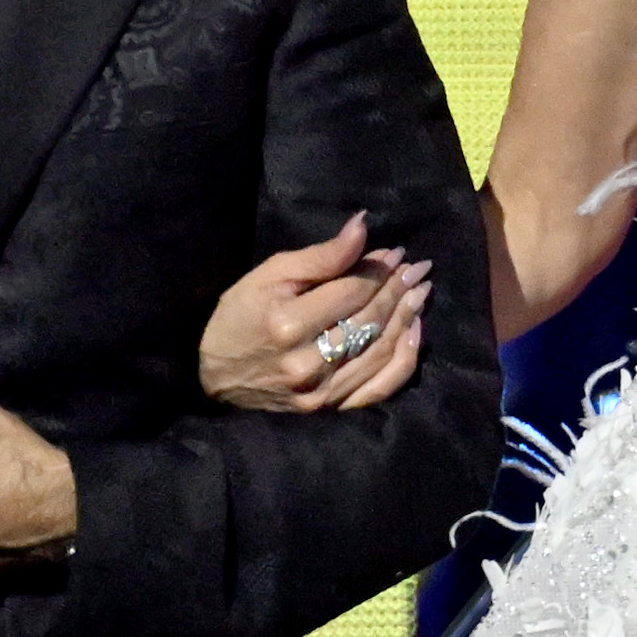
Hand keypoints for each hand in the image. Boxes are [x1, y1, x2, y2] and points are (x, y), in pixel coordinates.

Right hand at [200, 213, 432, 413]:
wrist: (215, 376)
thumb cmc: (239, 316)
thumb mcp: (270, 275)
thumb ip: (321, 256)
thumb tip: (364, 226)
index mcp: (289, 324)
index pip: (352, 292)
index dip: (380, 270)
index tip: (398, 252)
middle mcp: (308, 362)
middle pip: (370, 319)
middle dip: (399, 289)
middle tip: (419, 268)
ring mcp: (321, 391)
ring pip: (380, 350)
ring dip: (408, 317)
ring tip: (421, 291)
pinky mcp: (328, 409)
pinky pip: (379, 388)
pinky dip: (403, 360)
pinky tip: (415, 333)